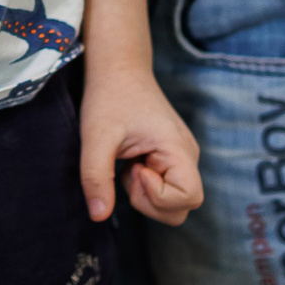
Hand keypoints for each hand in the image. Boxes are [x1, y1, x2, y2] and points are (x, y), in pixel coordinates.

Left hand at [80, 59, 202, 224]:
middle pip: (182, 207)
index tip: (135, 168)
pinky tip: (131, 160)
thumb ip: (96, 177)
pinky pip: (164, 188)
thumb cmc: (109, 97)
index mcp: (179, 148)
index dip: (158, 196)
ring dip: (145, 194)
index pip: (189, 198)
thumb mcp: (95, 137)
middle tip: (128, 170)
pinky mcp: (171, 158)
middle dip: (150, 201)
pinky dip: (144, 185)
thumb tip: (99, 216)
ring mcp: (181, 157)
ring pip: (173, 202)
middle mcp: (188, 155)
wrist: (118, 69)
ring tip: (128, 163)